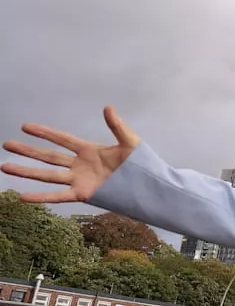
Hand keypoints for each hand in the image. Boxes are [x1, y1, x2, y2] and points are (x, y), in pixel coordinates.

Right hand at [1, 106, 139, 203]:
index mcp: (89, 150)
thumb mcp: (130, 142)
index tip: (26, 126)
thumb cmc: (141, 164)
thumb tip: (108, 107)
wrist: (149, 186)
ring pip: (47, 175)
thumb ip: (117, 126)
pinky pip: (58, 196)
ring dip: (26, 171)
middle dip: (28, 151)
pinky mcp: (82, 194)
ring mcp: (79, 180)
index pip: (62, 139)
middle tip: (7, 144)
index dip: (45, 132)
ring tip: (5, 166)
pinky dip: (41, 197)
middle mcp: (79, 165)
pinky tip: (23, 197)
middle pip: (48, 156)